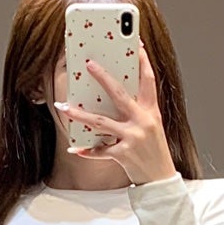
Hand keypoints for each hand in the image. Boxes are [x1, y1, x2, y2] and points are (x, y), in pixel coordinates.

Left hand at [55, 43, 176, 186]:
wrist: (160, 179)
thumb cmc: (153, 150)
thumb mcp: (151, 125)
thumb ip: (137, 110)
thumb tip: (114, 93)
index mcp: (151, 111)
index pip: (149, 80)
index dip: (143, 62)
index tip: (136, 45)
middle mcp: (143, 121)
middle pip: (120, 94)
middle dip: (103, 77)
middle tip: (89, 64)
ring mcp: (133, 137)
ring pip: (101, 122)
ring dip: (79, 115)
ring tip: (63, 106)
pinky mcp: (124, 154)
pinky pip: (100, 150)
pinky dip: (86, 150)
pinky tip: (74, 148)